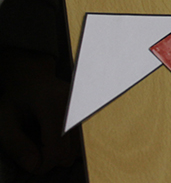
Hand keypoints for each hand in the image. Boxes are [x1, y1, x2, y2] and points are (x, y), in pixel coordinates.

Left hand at [0, 48, 78, 174]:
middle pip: (68, 153)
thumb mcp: (5, 122)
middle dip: (48, 158)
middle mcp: (75, 107)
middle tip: (33, 146)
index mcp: (54, 106)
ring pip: (76, 150)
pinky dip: (66, 144)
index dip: (41, 164)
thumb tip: (34, 166)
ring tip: (43, 138)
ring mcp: (85, 109)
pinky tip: (55, 134)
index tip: (29, 161)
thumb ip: (16, 145)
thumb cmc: (17, 99)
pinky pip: (81, 141)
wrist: (35, 78)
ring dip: (58, 151)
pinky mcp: (89, 113)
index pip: (55, 151)